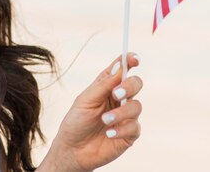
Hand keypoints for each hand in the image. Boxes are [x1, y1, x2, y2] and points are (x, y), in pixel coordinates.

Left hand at [39, 53, 142, 171]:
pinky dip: (122, 129)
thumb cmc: (76, 122)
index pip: (122, 69)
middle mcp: (119, 99)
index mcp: (107, 86)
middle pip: (136, 84)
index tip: (134, 58)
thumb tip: (120, 66)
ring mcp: (125, 116)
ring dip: (121, 112)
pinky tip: (109, 134)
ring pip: (137, 106)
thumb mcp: (85, 100)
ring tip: (105, 120)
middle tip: (115, 94)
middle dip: (129, 86)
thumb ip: (103, 85)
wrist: (73, 150)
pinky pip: (135, 127)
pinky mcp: (129, 134)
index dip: (130, 60)